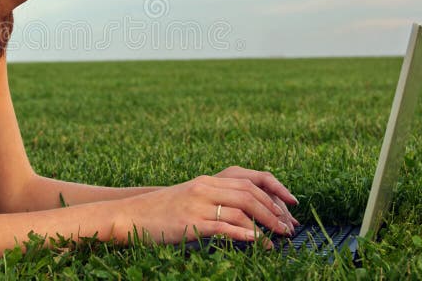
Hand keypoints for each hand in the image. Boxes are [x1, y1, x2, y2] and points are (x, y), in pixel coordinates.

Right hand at [115, 174, 294, 244]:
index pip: (250, 180)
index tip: (291, 205)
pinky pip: (224, 226)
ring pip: (241, 209)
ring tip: (278, 239)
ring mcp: (198, 203)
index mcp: (207, 180)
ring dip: (265, 225)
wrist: (130, 215)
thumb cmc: (161, 212)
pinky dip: (244, 234)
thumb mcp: (190, 200)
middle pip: (250, 193)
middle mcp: (205, 187)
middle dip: (274, 211)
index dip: (274, 191)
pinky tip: (256, 242)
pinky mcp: (191, 222)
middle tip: (289, 227)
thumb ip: (214, 202)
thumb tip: (244, 219)